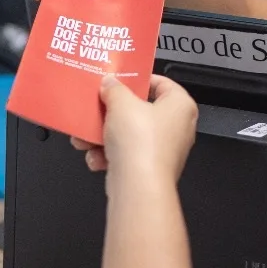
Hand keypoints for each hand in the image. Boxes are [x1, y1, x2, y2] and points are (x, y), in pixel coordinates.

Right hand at [71, 75, 197, 191]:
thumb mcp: (121, 104)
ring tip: (85, 136)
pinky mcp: (148, 169)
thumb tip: (110, 83)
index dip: (137, 80)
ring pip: (128, 135)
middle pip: (140, 111)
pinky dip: (108, 155)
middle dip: (112, 112)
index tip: (117, 80)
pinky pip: (125, 155)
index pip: (161, 83)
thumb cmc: (141, 143)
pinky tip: (95, 157)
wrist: (137, 187)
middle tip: (97, 107)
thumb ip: (114, 88)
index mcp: (180, 106)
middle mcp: (177, 128)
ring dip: (103, 135)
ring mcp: (163, 151)